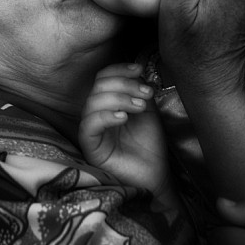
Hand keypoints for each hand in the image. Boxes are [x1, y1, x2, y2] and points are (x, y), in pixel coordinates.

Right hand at [79, 63, 169, 196]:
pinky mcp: (90, 148)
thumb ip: (139, 90)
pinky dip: (105, 116)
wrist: (155, 175)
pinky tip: (123, 118)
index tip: (139, 69)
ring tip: (140, 106)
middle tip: (146, 93)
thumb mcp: (147, 110)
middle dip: (124, 84)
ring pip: (92, 103)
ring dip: (119, 98)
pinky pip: (88, 126)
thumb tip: (137, 71)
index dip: (118, 69)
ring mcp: (91, 130)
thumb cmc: (149, 144)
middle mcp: (95, 113)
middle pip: (98, 87)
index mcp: (107, 102)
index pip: (103, 78)